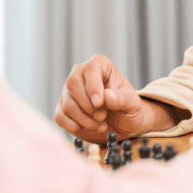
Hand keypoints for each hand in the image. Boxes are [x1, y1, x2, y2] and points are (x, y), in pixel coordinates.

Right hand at [54, 54, 179, 142]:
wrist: (123, 122)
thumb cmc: (128, 107)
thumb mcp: (132, 103)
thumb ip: (122, 99)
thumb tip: (107, 96)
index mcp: (100, 65)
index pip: (90, 68)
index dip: (93, 86)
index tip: (99, 103)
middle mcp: (81, 73)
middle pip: (72, 83)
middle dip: (88, 106)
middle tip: (103, 116)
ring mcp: (69, 91)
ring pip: (67, 103)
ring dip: (84, 119)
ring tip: (101, 124)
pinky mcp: (63, 108)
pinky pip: (60, 116)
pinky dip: (72, 125)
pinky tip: (86, 128)